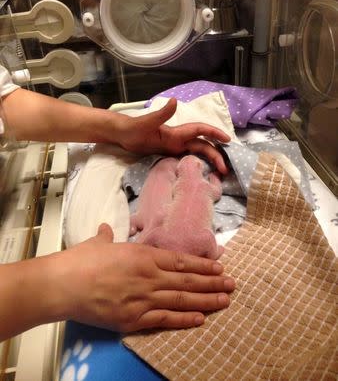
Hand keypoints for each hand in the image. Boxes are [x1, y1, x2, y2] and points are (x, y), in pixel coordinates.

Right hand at [50, 224, 234, 332]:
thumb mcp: (98, 243)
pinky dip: (184, 320)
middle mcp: (149, 276)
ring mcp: (144, 298)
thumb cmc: (80, 261)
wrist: (63, 285)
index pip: (182, 261)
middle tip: (233, 285)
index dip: (203, 265)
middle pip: (188, 281)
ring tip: (225, 301)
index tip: (220, 267)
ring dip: (207, 300)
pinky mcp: (134, 319)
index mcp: (143, 255)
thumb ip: (108, 236)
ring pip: (182, 300)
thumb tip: (107, 229)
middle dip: (213, 283)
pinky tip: (201, 319)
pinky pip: (165, 320)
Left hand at [117, 98, 229, 173]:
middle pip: (203, 146)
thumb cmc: (134, 128)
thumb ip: (161, 114)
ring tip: (218, 174)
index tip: (228, 140)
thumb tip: (175, 101)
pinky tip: (201, 175)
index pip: (201, 130)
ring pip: (197, 153)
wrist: (123, 135)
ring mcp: (175, 147)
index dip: (215, 133)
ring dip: (208, 161)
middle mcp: (179, 139)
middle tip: (225, 170)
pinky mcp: (169, 154)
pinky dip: (197, 165)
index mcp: (177, 132)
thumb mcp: (147, 122)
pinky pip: (187, 160)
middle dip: (216, 155)